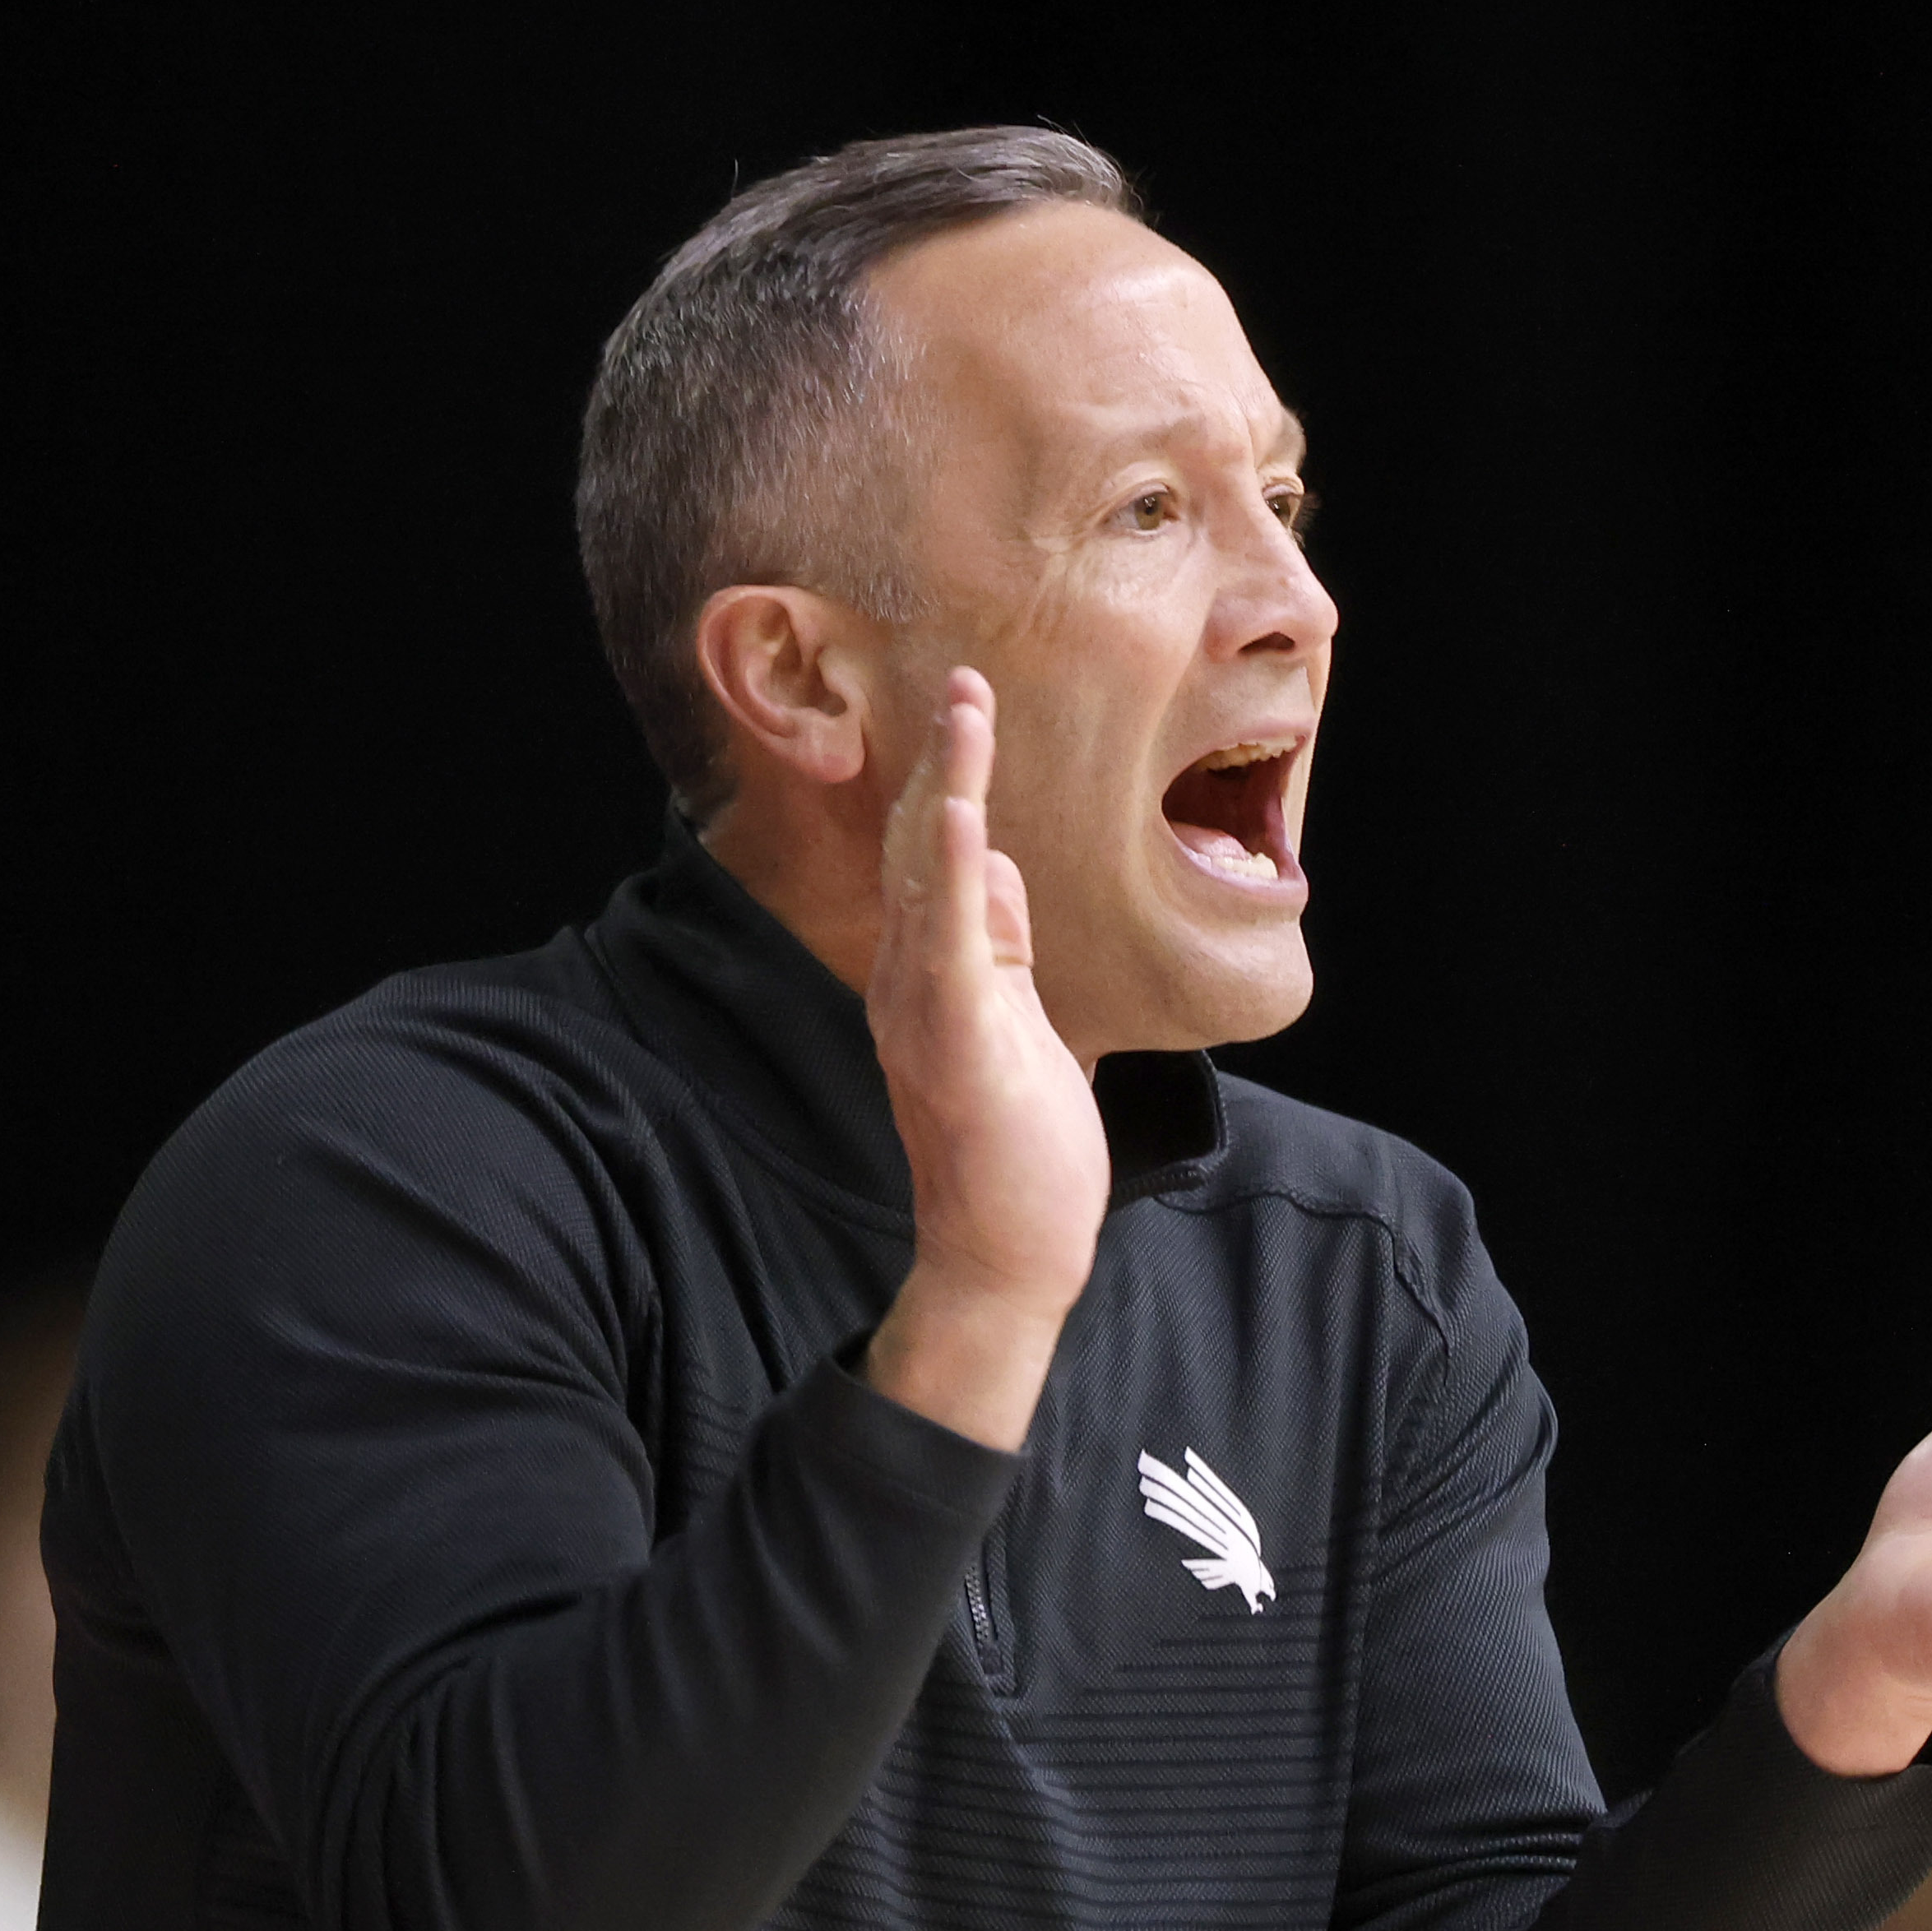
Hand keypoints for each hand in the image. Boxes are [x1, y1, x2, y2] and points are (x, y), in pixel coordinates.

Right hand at [860, 676, 1110, 1449]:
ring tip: (963, 703)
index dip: (951, 779)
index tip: (971, 706)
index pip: (934, 859)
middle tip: (962, 674)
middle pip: (918, 847)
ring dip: (947, 784)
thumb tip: (992, 862)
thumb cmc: (1019, 1150)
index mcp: (931, 974)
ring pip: (927, 875)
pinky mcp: (954, 1041)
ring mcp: (926, 1008)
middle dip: (942, 758)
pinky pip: (948, 943)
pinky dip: (948, 871)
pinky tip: (958, 811)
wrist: (1007, 1256)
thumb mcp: (1019, 1022)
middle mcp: (911, 980)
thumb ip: (1000, 945)